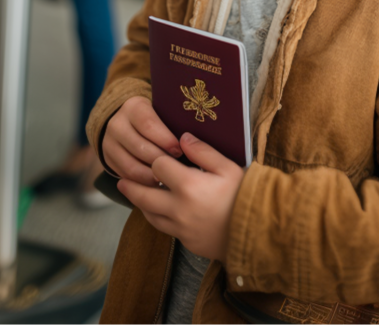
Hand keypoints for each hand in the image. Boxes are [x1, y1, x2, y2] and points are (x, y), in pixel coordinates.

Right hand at [102, 96, 181, 184]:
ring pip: (131, 167)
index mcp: (133, 107)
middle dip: (161, 161)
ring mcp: (109, 143)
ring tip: (168, 179)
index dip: (165, 139)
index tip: (179, 150)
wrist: (125, 120)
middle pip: (140, 148)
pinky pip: (125, 177)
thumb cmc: (154, 117)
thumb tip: (193, 142)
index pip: (148, 124)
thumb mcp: (160, 110)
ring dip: (152, 176)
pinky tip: (155, 184)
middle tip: (177, 169)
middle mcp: (117, 124)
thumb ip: (172, 121)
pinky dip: (141, 183)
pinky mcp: (108, 160)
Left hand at [118, 132, 244, 262]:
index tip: (159, 156)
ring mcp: (181, 228)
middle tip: (120, 180)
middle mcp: (179, 209)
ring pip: (150, 215)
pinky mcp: (186, 241)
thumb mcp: (228, 167)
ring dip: (140, 203)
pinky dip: (156, 217)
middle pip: (144, 195)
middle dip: (131, 186)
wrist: (259, 233)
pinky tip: (157, 210)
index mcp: (189, 186)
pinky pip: (164, 228)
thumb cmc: (245, 196)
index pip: (158, 167)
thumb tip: (182, 137)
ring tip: (134, 194)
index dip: (158, 159)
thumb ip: (202, 151)